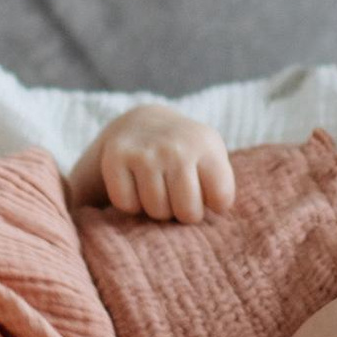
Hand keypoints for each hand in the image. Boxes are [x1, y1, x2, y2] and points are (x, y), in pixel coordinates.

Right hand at [77, 105, 234, 220]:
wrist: (142, 122)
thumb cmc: (183, 151)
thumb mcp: (210, 155)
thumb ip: (219, 184)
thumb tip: (213, 215)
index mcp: (206, 145)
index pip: (221, 199)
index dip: (213, 203)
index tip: (206, 191)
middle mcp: (176, 147)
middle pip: (187, 211)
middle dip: (183, 213)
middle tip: (178, 196)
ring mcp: (145, 152)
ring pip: (156, 211)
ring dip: (157, 209)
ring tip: (158, 189)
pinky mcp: (116, 157)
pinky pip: (127, 204)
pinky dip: (130, 203)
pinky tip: (135, 186)